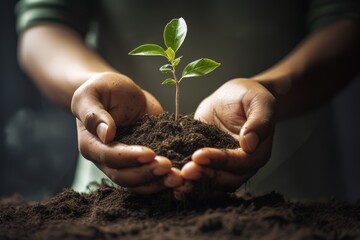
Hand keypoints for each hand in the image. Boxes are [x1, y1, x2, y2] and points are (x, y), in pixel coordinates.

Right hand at [71, 72, 182, 193]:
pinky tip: (181, 178)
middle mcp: (107, 160)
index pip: (109, 157)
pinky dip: (165, 180)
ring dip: (158, 183)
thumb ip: (94, 114)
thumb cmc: (103, 90)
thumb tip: (106, 134)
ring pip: (139, 183)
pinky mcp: (143, 161)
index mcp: (92, 144)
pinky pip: (152, 178)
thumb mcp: (92, 94)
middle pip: (125, 176)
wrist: (120, 93)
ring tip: (178, 178)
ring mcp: (126, 163)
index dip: (129, 157)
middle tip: (168, 167)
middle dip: (147, 173)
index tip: (150, 153)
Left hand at [178, 78, 275, 194]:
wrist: (233, 97)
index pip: (240, 162)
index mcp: (257, 152)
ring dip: (195, 184)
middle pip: (227, 179)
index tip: (198, 155)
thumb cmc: (248, 96)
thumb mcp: (258, 101)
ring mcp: (225, 167)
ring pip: (213, 184)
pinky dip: (189, 181)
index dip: (220, 160)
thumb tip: (250, 144)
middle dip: (205, 175)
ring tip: (177, 179)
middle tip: (185, 171)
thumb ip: (259, 121)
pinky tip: (173, 179)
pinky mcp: (209, 164)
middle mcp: (243, 165)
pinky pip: (201, 177)